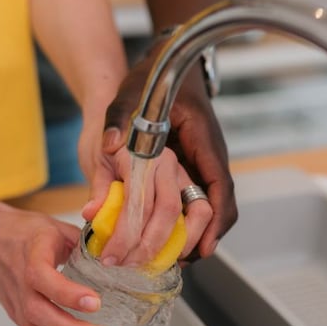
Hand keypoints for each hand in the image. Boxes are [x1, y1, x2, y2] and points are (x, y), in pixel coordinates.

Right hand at [0, 203, 113, 325]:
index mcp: (30, 259)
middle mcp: (22, 289)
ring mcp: (20, 309)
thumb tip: (124, 251)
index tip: (94, 302)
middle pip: (41, 317)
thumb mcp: (54, 228)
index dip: (67, 293)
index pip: (42, 279)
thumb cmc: (22, 234)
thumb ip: (86, 241)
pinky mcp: (23, 323)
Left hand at [99, 53, 236, 260]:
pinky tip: (159, 237)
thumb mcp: (129, 95)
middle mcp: (207, 155)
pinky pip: (192, 199)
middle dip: (202, 237)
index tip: (205, 246)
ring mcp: (200, 162)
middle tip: (178, 263)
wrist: (164, 62)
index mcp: (202, 140)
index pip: (218, 187)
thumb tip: (108, 143)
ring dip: (191, 234)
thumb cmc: (152, 77)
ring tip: (167, 259)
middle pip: (217, 206)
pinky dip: (180, 221)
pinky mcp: (189, 166)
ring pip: (206, 207)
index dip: (215, 220)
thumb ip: (118, 120)